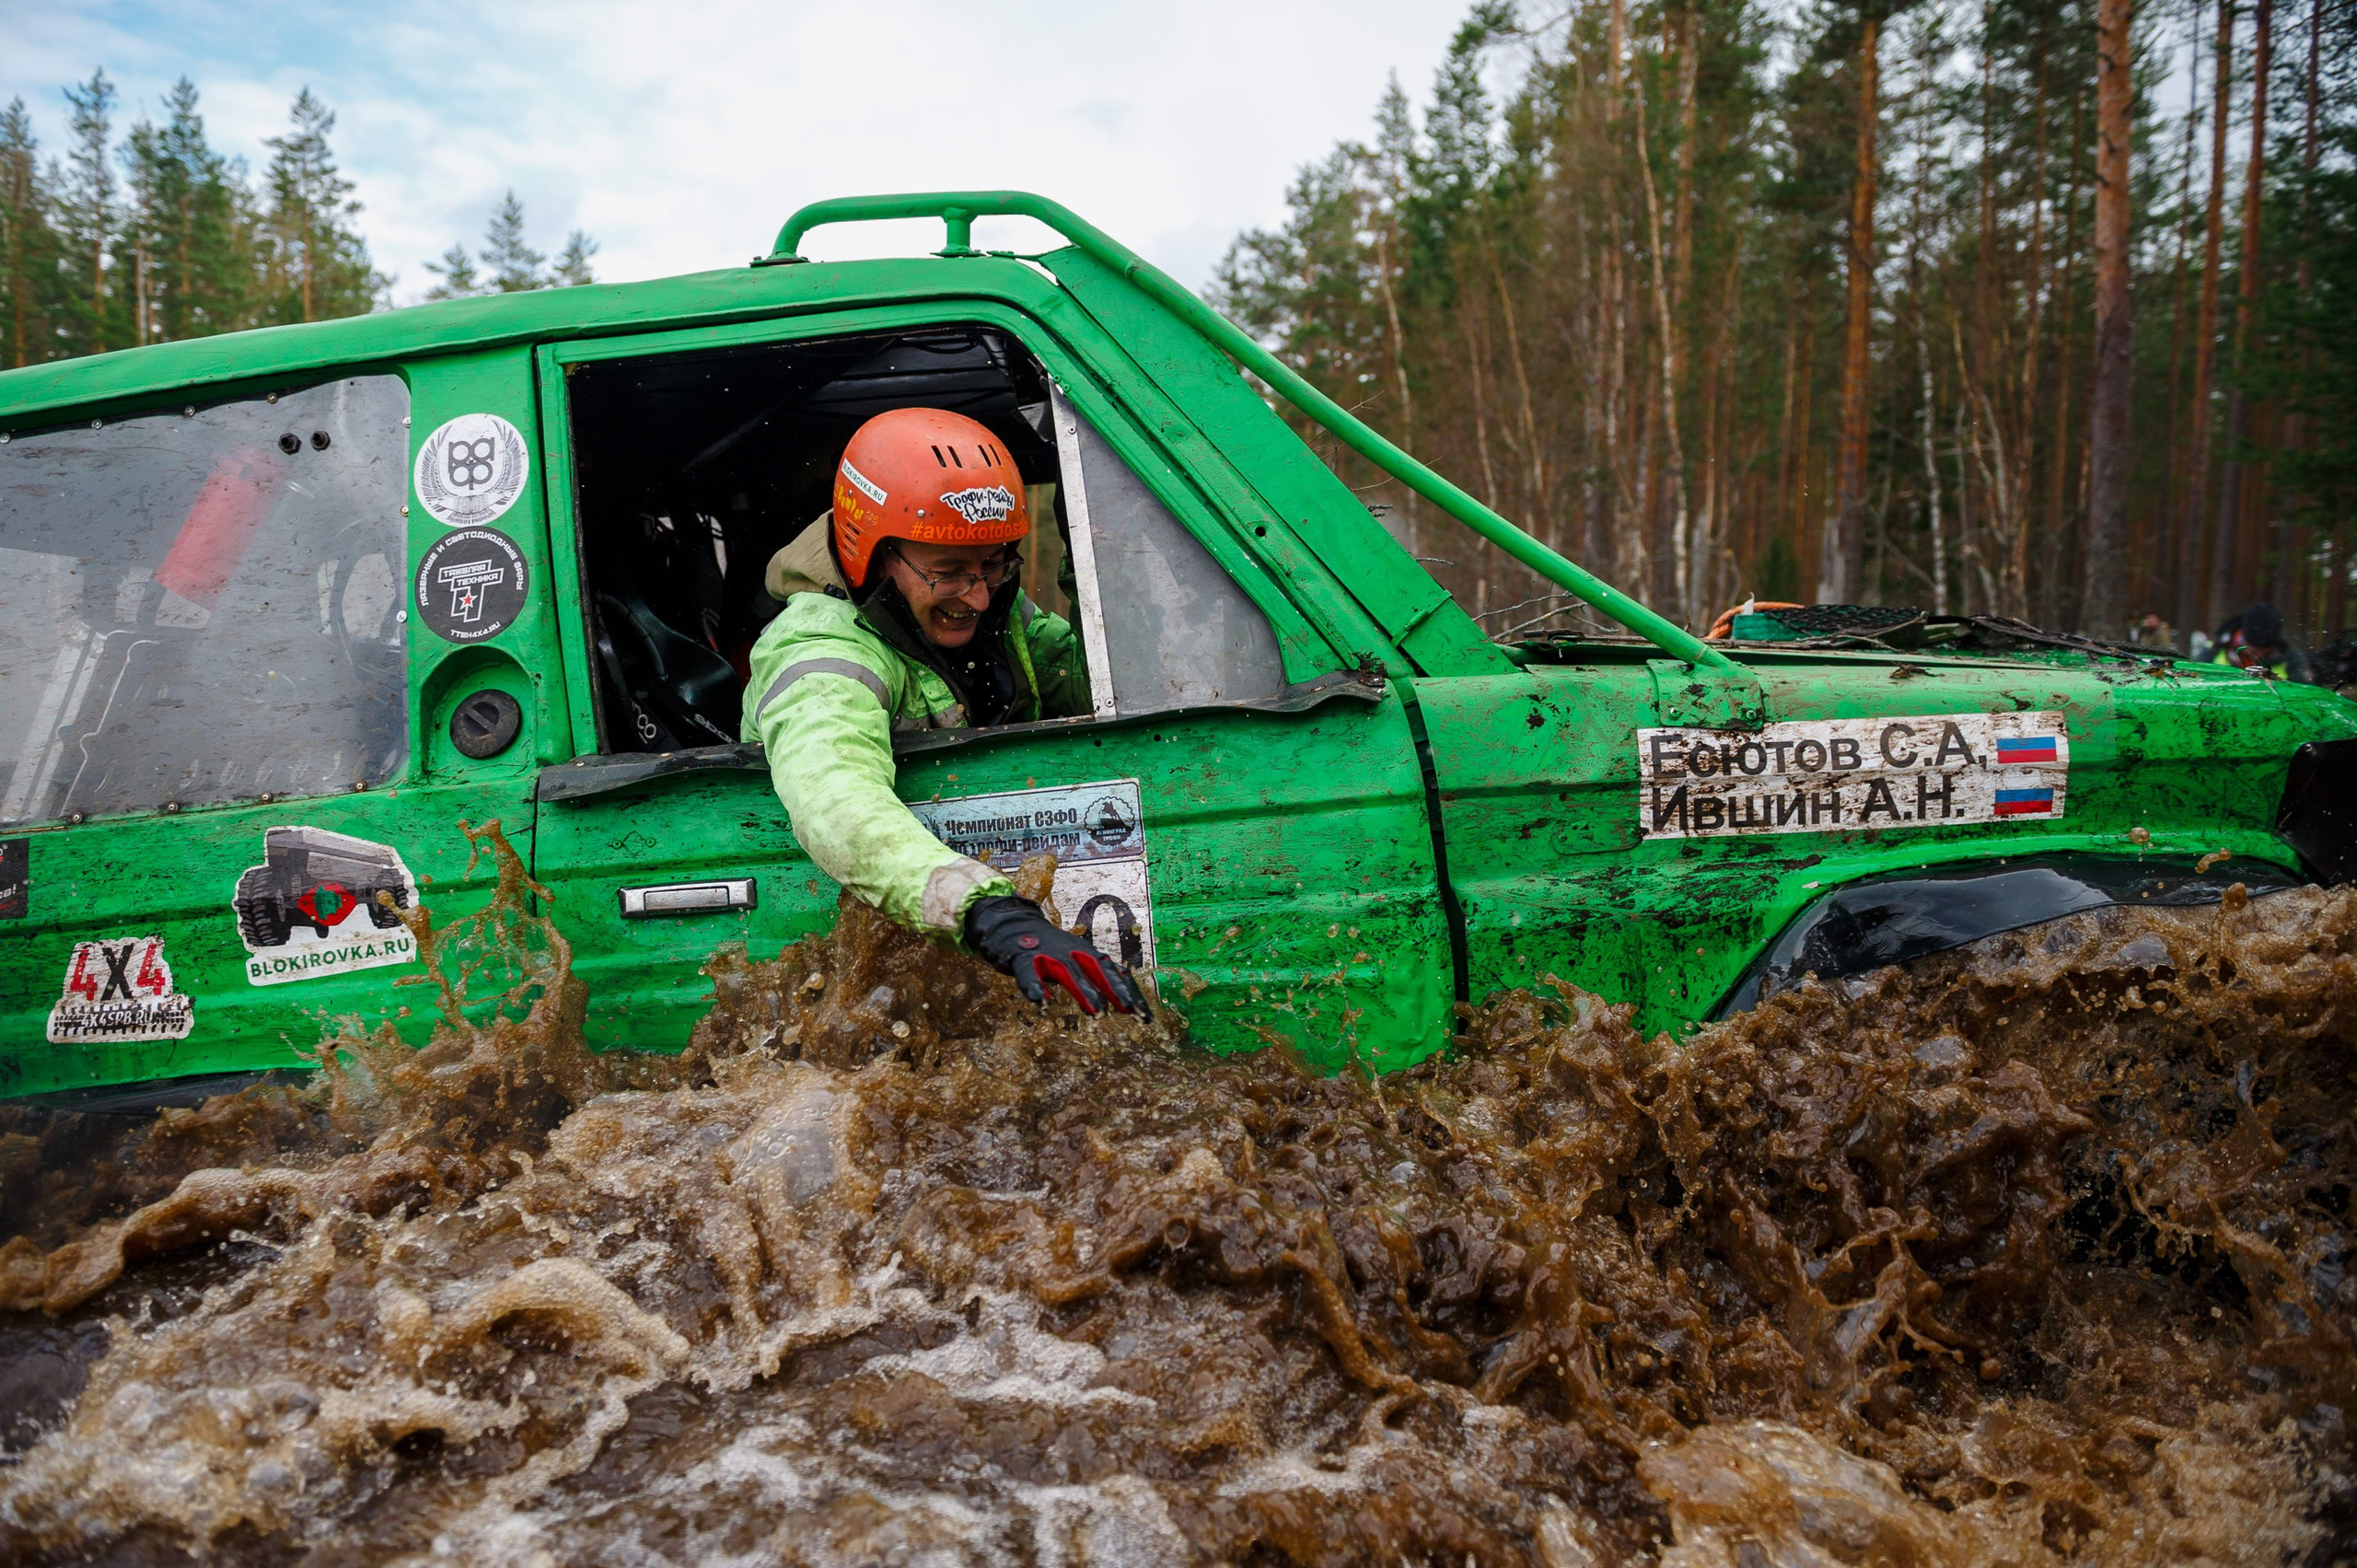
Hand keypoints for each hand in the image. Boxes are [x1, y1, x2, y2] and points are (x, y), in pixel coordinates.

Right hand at [962, 895, 1150, 1017]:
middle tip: (1129, 1012)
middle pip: (1097, 970)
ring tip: (1096, 1013)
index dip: (1129, 993)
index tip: (1144, 1015)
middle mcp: (1071, 951)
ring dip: (1083, 991)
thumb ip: (1096, 977)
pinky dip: (1035, 987)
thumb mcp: (1076, 958)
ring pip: (1068, 972)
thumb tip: (1126, 1002)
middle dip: (1114, 990)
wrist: (1011, 923)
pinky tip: (1041, 1002)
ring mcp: (1048, 954)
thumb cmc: (1049, 949)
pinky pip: (1029, 973)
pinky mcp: (1022, 958)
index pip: (1113, 972)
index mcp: (1086, 953)